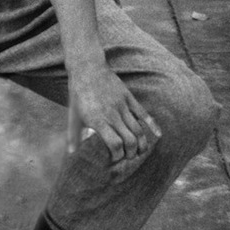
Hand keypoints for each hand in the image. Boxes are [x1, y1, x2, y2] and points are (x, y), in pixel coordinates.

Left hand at [67, 64, 160, 179]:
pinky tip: (158, 135)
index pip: (115, 145)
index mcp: (98, 121)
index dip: (118, 156)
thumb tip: (70, 153)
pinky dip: (153, 125)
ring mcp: (123, 106)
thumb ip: (73, 136)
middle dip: (131, 153)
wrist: (88, 69)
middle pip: (129, 141)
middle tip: (129, 157)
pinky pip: (144, 114)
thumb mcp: (73, 116)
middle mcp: (113, 115)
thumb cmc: (78, 95)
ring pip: (138, 130)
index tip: (115, 159)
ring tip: (140, 152)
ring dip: (142, 144)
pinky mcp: (129, 98)